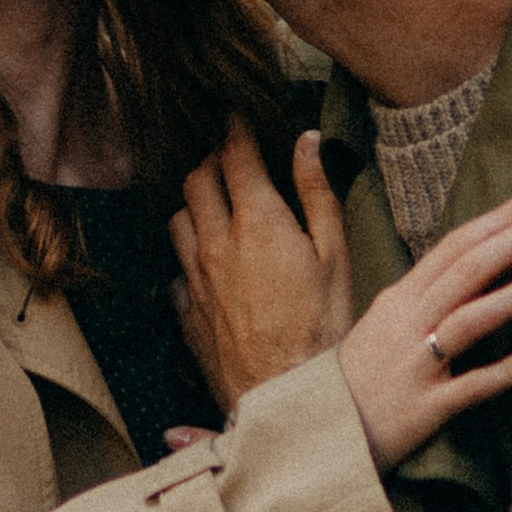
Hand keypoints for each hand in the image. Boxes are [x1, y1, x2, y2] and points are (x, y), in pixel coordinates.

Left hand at [170, 123, 353, 411]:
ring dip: (194, 204)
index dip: (235, 127)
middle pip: (195, 179)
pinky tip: (208, 263)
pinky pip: (176, 269)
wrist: (287, 397)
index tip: (237, 114)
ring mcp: (196, 279)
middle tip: (230, 157)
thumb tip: (307, 142)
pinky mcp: (187, 313)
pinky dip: (189, 255)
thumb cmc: (324, 329)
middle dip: (210, 160)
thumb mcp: (335, 254)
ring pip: (178, 220)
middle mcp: (216, 244)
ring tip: (216, 205)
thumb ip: (317, 193)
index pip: (234, 154)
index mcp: (258, 222)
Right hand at [334, 188, 511, 473]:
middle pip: (466, 269)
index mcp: (400, 299)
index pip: (454, 246)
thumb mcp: (385, 324)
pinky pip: (471, 385)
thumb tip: (475, 265)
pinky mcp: (426, 407)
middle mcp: (408, 324)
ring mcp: (416, 365)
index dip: (498, 218)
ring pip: (469, 320)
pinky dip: (507, 370)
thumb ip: (425, 295)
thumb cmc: (360, 377)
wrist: (321, 432)